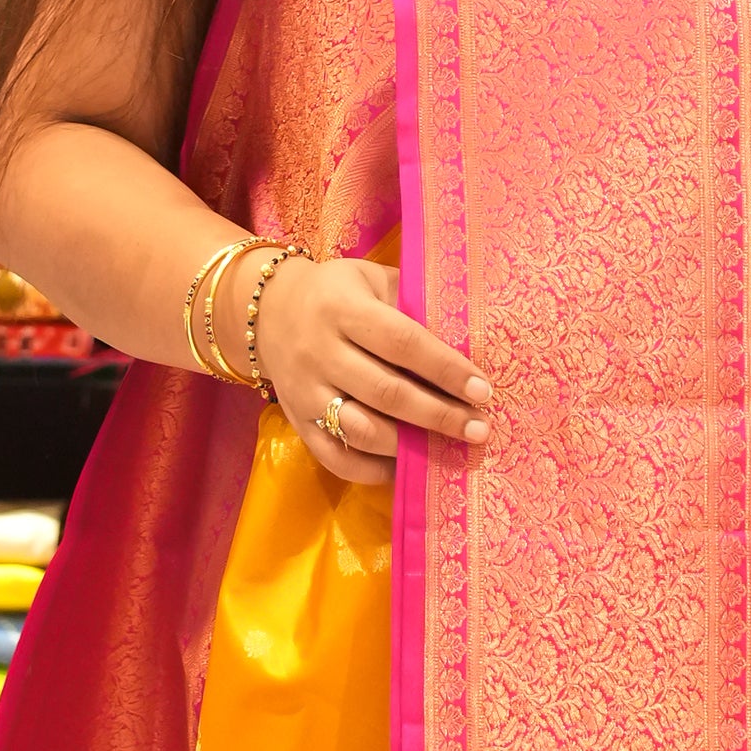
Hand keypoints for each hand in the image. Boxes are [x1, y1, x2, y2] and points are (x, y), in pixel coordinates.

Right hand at [249, 252, 489, 490]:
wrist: (268, 310)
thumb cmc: (337, 293)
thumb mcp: (371, 280)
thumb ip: (411, 306)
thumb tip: (467, 346)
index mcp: (343, 308)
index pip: (403, 342)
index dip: (446, 369)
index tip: (482, 389)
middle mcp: (320, 351)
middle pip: (386, 392)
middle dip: (439, 414)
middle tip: (479, 428)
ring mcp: (305, 392)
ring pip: (361, 430)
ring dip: (410, 446)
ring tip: (449, 449)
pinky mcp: (297, 422)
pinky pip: (336, 457)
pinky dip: (373, 470)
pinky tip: (406, 467)